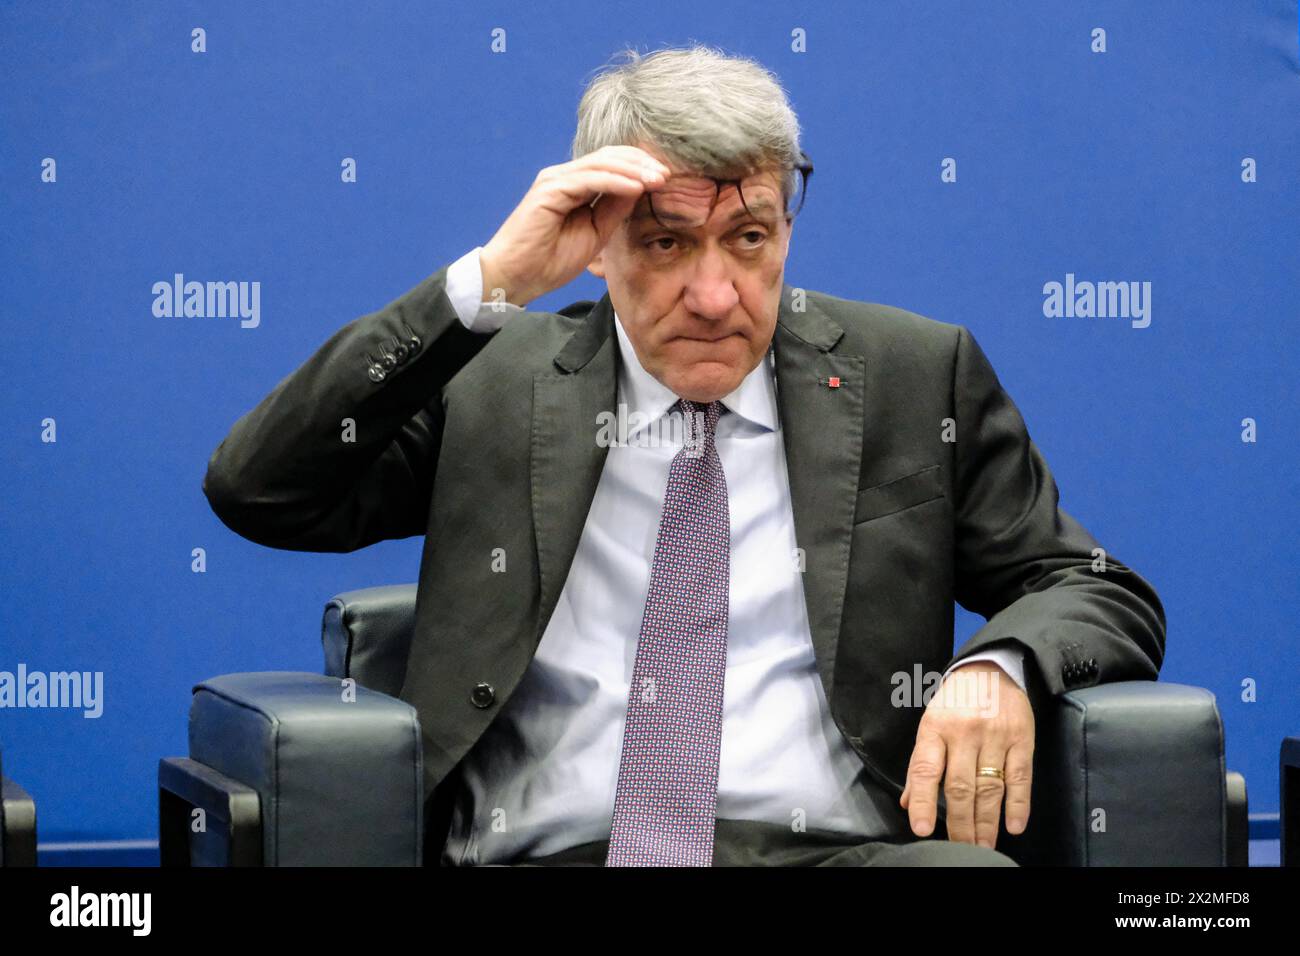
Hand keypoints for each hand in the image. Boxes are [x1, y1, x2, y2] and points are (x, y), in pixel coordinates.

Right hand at [478, 145, 671, 307]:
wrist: (515, 277)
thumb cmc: (550, 261)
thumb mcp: (595, 234)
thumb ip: (614, 210)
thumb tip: (640, 190)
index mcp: (575, 185)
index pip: (613, 164)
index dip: (641, 168)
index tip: (668, 180)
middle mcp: (564, 176)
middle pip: (611, 157)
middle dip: (643, 164)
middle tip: (669, 175)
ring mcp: (555, 180)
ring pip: (602, 164)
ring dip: (634, 171)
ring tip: (659, 180)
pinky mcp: (549, 190)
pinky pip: (589, 179)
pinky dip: (615, 182)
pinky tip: (636, 188)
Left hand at [898, 660, 1033, 847]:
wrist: (992, 668)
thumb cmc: (956, 701)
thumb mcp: (931, 723)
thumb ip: (921, 764)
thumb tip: (908, 803)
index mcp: (935, 728)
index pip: (925, 769)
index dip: (922, 801)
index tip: (920, 829)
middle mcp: (964, 732)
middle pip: (960, 787)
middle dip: (960, 824)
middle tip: (961, 849)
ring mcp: (995, 736)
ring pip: (990, 787)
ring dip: (986, 822)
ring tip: (983, 846)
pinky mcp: (1022, 739)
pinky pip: (1020, 777)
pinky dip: (1018, 805)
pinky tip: (1013, 826)